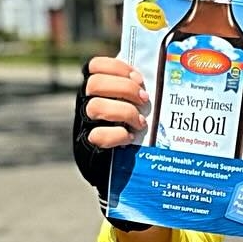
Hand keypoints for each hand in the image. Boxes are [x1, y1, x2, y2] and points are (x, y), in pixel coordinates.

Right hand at [72, 55, 153, 229]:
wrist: (122, 176)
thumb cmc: (134, 135)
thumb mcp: (133, 107)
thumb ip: (135, 90)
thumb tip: (158, 70)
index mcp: (95, 91)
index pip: (94, 66)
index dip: (117, 67)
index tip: (139, 79)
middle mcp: (85, 105)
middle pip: (94, 83)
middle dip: (124, 89)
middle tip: (144, 100)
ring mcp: (84, 127)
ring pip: (95, 107)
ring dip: (124, 112)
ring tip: (141, 123)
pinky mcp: (88, 149)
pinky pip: (98, 135)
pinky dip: (117, 135)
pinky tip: (130, 138)